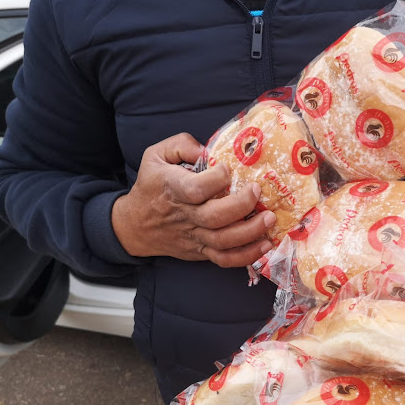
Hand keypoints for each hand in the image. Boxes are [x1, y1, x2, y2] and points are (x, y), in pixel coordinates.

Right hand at [112, 133, 275, 266]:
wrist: (136, 225)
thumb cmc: (152, 185)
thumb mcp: (156, 155)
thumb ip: (182, 145)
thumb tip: (208, 149)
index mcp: (172, 189)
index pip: (195, 189)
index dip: (216, 179)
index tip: (228, 169)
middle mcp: (184, 216)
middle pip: (214, 217)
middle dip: (241, 205)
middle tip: (258, 192)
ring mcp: (193, 236)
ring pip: (223, 241)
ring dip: (250, 232)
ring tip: (269, 218)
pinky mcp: (200, 251)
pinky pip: (224, 259)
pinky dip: (246, 256)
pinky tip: (264, 244)